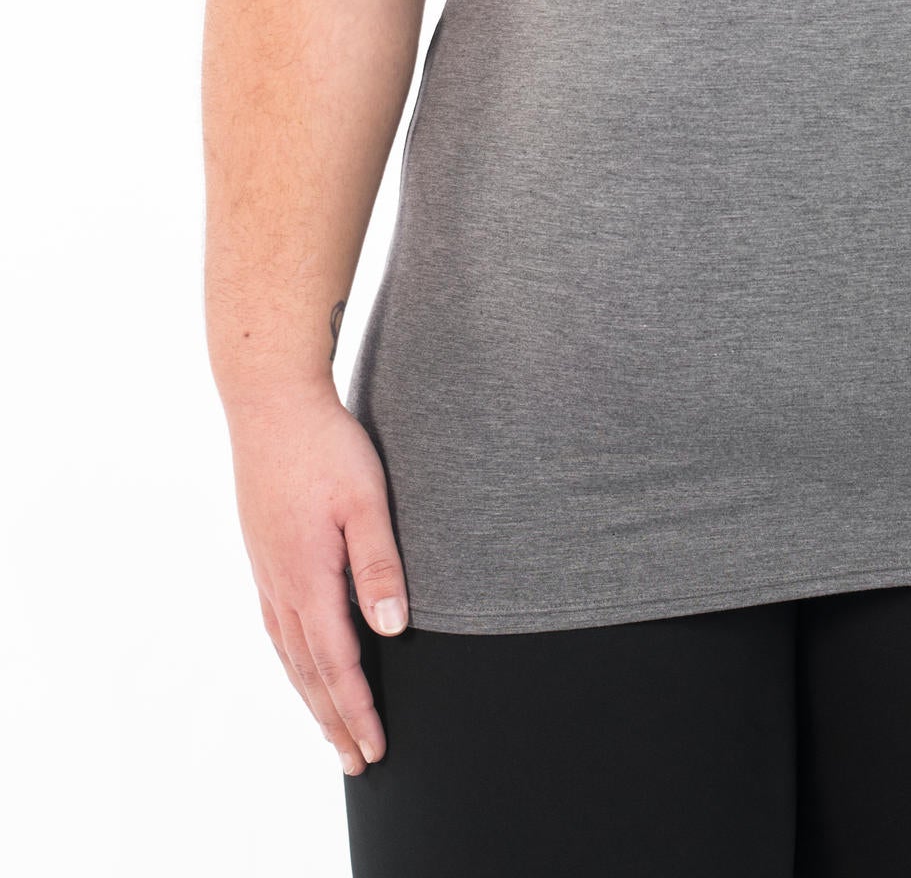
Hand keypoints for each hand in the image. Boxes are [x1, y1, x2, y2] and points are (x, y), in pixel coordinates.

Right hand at [227, 386, 409, 775]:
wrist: (270, 402)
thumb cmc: (326, 444)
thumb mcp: (366, 497)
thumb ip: (378, 562)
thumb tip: (392, 628)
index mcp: (308, 577)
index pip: (337, 663)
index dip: (357, 709)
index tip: (376, 747)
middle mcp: (280, 584)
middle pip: (308, 671)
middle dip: (334, 720)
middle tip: (357, 763)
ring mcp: (266, 570)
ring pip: (289, 653)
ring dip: (311, 696)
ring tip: (330, 730)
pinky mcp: (263, 554)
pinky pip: (276, 626)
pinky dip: (293, 661)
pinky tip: (300, 665)